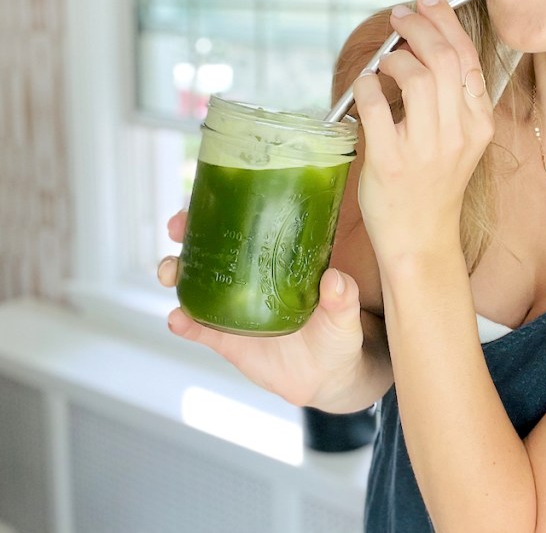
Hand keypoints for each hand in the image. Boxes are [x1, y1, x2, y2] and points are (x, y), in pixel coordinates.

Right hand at [159, 210, 370, 409]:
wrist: (327, 377)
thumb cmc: (338, 333)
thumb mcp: (345, 314)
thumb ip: (343, 298)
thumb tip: (334, 279)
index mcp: (278, 260)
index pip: (247, 225)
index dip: (224, 208)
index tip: (209, 197)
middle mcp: (250, 278)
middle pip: (210, 247)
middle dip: (187, 232)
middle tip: (178, 228)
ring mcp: (234, 308)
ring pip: (194, 283)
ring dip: (176, 272)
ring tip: (171, 272)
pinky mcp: (226, 340)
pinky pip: (198, 328)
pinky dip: (183, 322)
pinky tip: (176, 318)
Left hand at [351, 0, 493, 266]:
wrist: (420, 237)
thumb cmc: (434, 182)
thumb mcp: (459, 138)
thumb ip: (450, 94)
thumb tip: (424, 38)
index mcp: (479, 124)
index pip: (467, 58)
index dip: (446, 20)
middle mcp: (457, 134)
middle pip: (443, 59)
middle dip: (418, 25)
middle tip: (399, 16)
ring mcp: (425, 150)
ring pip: (415, 76)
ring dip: (394, 55)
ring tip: (386, 59)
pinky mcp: (389, 163)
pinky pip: (375, 105)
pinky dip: (366, 84)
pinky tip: (366, 84)